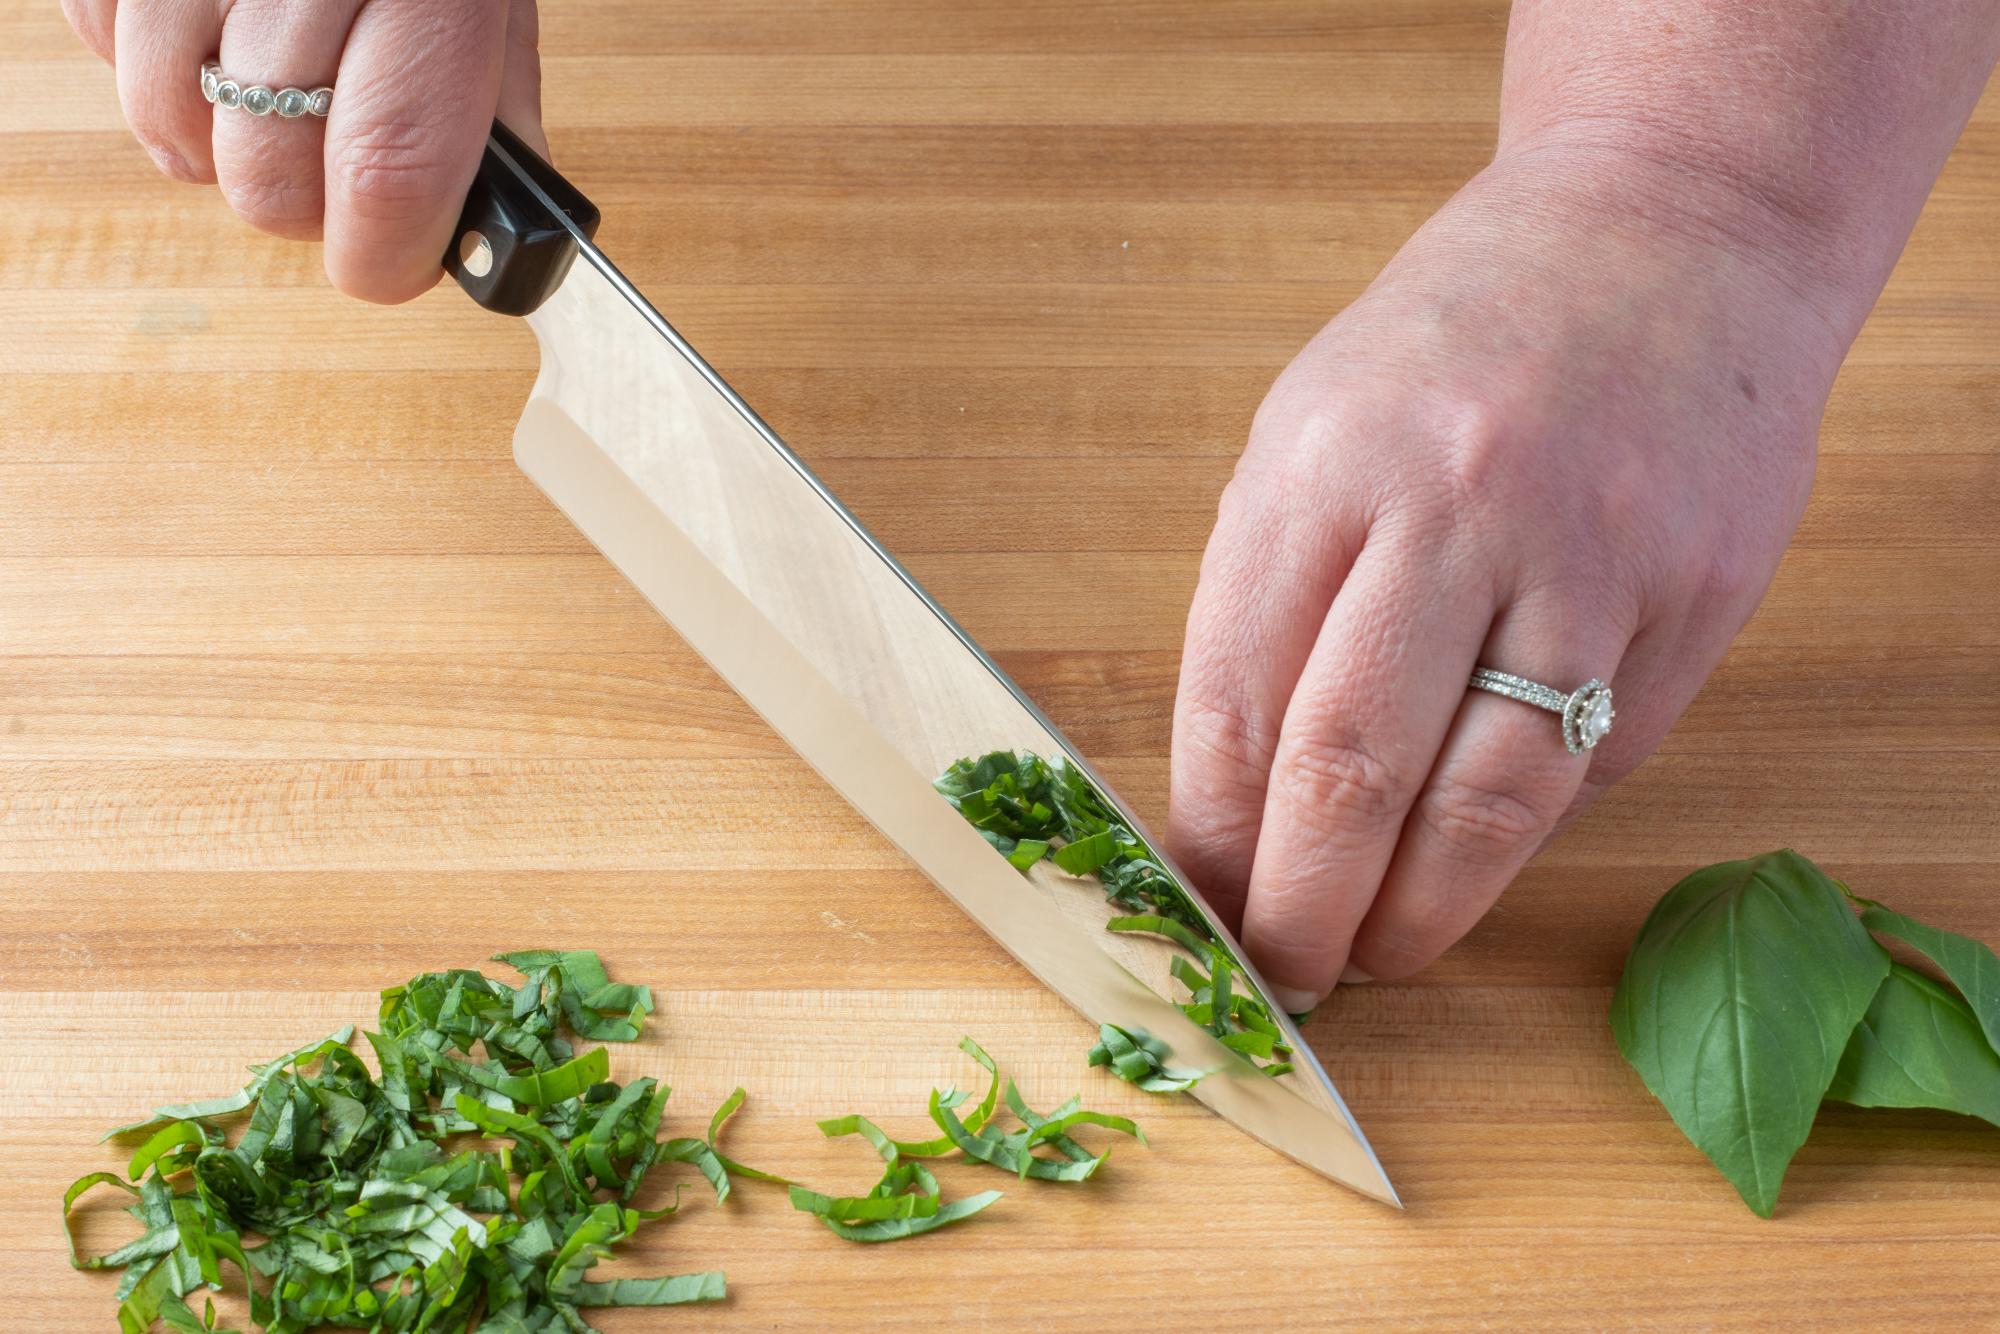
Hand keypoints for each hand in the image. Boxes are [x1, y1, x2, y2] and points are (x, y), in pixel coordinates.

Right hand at [61, 0, 542, 301]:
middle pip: (269, 174)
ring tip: (265, 101)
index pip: (392, 170)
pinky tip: (209, 34)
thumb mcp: (490, 5)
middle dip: (300, 208)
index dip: (384, 254)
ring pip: (171, 127)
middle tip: (329, 175)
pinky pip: (104, 49)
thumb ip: (495, 119)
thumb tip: (494, 241)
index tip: (388, 263)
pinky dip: (154, 73)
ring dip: (215, 148)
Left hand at [1169, 144, 1844, 1008]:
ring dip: (1424, 907)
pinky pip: (1600, 759)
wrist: (1667, 230)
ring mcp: (1590, 555)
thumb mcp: (1316, 430)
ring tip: (1382, 952)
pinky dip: (1531, 822)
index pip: (1238, 700)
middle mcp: (1454, 509)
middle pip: (1353, 766)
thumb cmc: (1456, 344)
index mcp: (1322, 465)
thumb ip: (1274, 596)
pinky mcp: (1695, 597)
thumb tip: (1241, 798)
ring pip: (1493, 794)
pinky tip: (1486, 838)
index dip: (1214, 836)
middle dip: (1303, 904)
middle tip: (1285, 971)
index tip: (1200, 910)